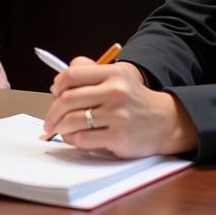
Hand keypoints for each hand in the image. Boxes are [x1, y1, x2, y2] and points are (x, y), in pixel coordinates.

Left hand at [42, 58, 196, 157]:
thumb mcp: (118, 78)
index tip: (54, 94)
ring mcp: (117, 115)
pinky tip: (76, 138)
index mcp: (113, 74)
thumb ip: (90, 73)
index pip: (72, 75)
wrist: (165, 122)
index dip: (57, 85)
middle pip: (67, 100)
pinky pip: (82, 139)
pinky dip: (73, 140)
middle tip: (49, 120)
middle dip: (53, 112)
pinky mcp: (118, 137)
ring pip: (71, 121)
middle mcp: (115, 92)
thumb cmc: (134, 101)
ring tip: (61, 130)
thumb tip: (57, 83)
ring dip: (60, 128)